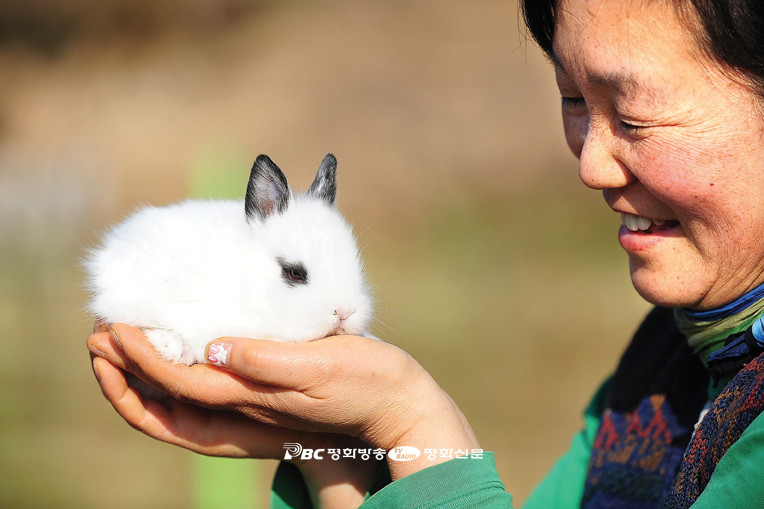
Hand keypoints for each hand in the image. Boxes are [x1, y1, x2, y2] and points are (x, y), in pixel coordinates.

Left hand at [87, 323, 478, 482]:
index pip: (178, 382)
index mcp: (252, 399)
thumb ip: (266, 360)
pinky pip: (206, 381)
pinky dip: (179, 363)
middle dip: (126, 370)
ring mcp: (253, 399)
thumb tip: (215, 349)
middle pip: (168, 396)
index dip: (140, 356)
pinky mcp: (266, 387)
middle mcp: (244, 404)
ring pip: (182, 391)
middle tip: (97, 332)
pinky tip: (180, 338)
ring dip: (146, 367)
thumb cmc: (365, 382)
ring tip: (122, 336)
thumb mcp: (318, 367)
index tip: (112, 325)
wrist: (396, 402)